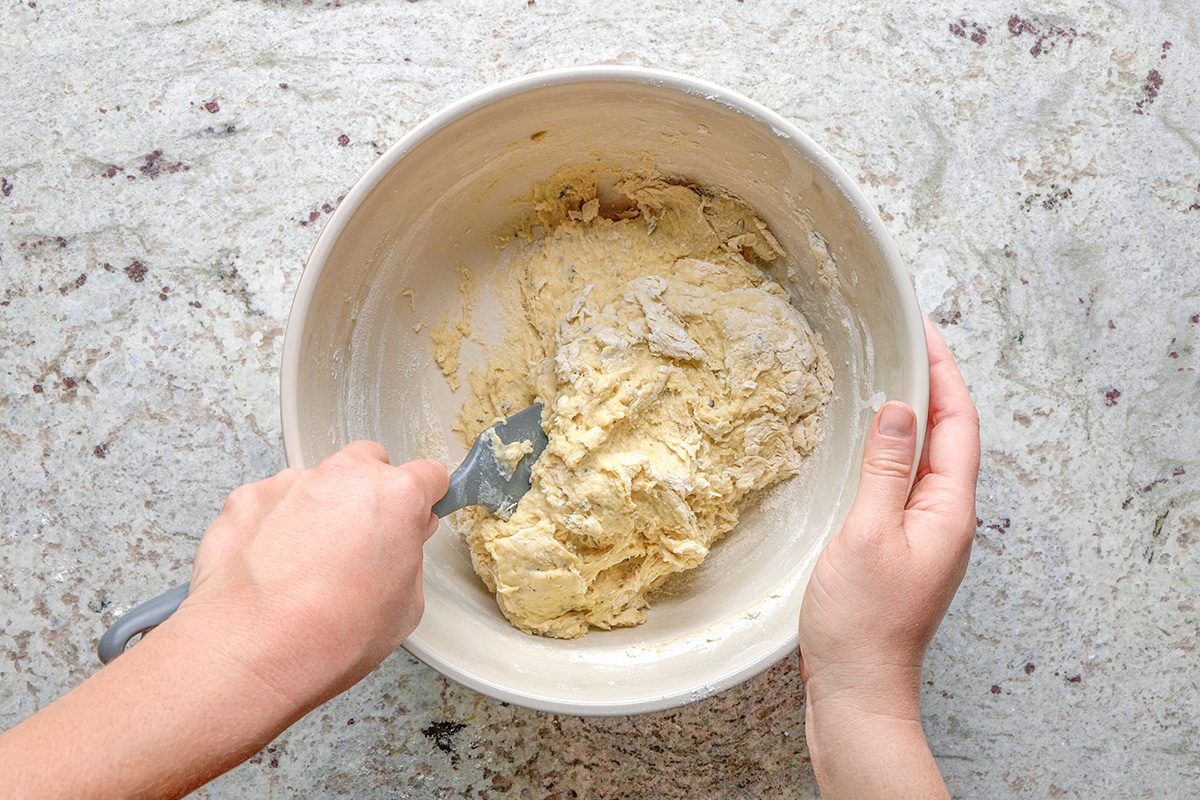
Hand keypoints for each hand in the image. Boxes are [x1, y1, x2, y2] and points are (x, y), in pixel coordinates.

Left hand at [0, 443, 448, 799]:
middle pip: (368, 463)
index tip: (423, 509)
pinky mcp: (239, 503)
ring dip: (315, 509)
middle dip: (368, 493)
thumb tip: (394, 555)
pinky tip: (265, 568)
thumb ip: (403, 565)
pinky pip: (267, 502)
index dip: (426, 497)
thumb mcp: (401, 614)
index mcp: (392, 498)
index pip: (427, 473)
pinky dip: (269, 523)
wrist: (243, 659)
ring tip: (304, 566)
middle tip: (359, 542)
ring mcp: (285, 486)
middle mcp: (338, 477)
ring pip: (313, 480)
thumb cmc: (323, 644)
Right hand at [799, 318, 978, 797]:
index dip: (943, 373)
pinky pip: (905, 485)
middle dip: (931, 386)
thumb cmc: (859, 620)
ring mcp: (925, 537)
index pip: (957, 424)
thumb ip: (886, 469)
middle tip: (903, 343)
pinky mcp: (901, 551)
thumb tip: (900, 409)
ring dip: (912, 418)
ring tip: (885, 379)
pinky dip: (892, 453)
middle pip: (949, 438)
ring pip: (926, 462)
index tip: (922, 331)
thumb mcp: (866, 534)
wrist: (856, 689)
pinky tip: (866, 448)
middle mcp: (945, 520)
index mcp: (947, 511)